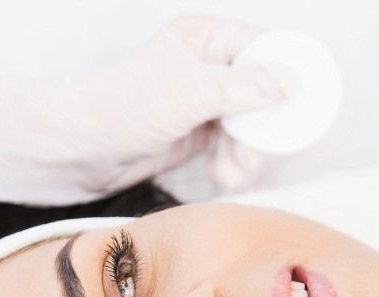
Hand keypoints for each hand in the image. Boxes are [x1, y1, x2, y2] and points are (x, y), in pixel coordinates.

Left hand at [0, 16, 285, 208]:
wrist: (75, 151)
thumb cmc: (120, 107)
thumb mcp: (190, 93)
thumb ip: (245, 88)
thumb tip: (292, 83)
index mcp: (205, 38)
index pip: (263, 46)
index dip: (286, 74)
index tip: (303, 105)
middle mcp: (206, 66)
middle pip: (263, 91)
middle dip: (263, 127)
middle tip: (254, 153)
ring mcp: (200, 101)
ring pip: (248, 124)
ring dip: (246, 151)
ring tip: (230, 172)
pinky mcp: (192, 134)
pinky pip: (229, 147)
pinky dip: (231, 163)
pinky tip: (221, 176)